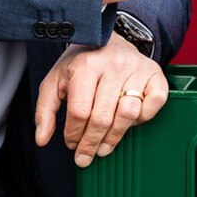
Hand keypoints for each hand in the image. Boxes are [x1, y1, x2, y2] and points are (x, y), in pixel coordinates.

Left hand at [34, 37, 168, 167]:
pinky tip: (129, 121)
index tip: (71, 144)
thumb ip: (45, 110)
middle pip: (102, 117)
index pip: (79, 111)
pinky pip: (155, 103)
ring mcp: (137, 68)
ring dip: (114, 137)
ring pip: (128, 114)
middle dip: (91, 144)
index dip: (73, 134)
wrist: (109, 39)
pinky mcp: (155, 73)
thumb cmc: (81, 63)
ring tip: (103, 146)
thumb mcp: (56, 81)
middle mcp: (114, 64)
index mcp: (86, 65)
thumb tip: (42, 139)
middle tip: (85, 157)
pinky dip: (144, 118)